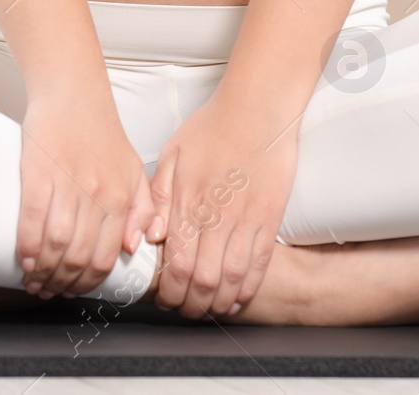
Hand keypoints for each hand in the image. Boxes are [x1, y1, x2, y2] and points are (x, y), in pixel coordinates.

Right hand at [17, 96, 155, 298]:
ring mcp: (69, 183)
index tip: (74, 290)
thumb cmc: (100, 132)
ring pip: (57, 245)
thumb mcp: (133, 170)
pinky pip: (33, 221)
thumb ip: (143, 209)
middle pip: (79, 257)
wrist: (74, 93)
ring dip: (43, 271)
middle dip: (62, 283)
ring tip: (34, 279)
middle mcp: (98, 193)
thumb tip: (135, 248)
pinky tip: (25, 258)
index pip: (107, 257)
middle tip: (50, 290)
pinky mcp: (40, 172)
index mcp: (121, 196)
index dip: (87, 283)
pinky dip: (28, 247)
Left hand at [148, 96, 297, 318]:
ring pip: (230, 279)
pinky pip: (259, 264)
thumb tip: (148, 237)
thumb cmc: (213, 127)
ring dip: (216, 302)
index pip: (174, 265)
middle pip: (201, 280)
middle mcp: (215, 217)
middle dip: (189, 304)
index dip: (168, 291)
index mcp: (187, 203)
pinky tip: (237, 299)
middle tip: (183, 309)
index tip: (164, 298)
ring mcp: (245, 220)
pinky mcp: (270, 218)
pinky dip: (247, 289)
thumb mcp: (172, 155)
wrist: (258, 109)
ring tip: (207, 308)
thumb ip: (157, 198)